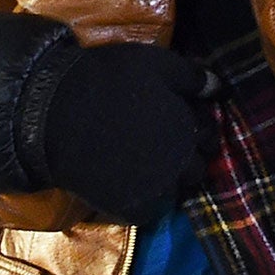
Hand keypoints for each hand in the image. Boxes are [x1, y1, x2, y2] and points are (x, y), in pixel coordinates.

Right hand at [38, 42, 220, 225]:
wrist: (54, 114)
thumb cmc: (107, 80)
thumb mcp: (155, 64)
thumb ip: (193, 78)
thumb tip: (220, 89)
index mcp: (188, 128)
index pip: (208, 134)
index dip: (194, 125)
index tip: (175, 119)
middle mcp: (179, 163)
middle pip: (197, 166)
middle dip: (186, 155)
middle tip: (160, 142)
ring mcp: (156, 189)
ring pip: (177, 190)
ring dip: (169, 179)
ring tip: (145, 163)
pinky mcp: (132, 209)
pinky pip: (152, 210)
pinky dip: (146, 199)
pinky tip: (129, 181)